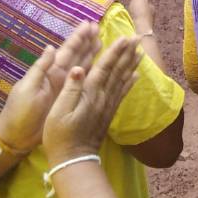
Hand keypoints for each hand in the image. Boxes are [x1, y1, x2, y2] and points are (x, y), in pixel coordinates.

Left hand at [0, 22, 100, 153]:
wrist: (17, 136)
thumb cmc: (20, 111)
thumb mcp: (27, 88)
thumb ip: (40, 68)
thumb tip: (51, 47)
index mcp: (49, 72)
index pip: (66, 50)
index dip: (77, 38)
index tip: (88, 24)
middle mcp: (59, 76)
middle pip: (77, 55)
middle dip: (88, 41)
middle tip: (99, 28)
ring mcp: (65, 88)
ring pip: (82, 66)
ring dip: (92, 54)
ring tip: (102, 41)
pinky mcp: (69, 100)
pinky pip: (83, 83)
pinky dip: (92, 74)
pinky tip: (101, 68)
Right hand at [41, 34, 141, 163]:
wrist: (74, 160)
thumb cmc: (59, 136)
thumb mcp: (58, 112)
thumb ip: (69, 89)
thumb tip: (78, 68)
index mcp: (89, 94)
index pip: (105, 68)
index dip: (114, 52)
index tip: (124, 37)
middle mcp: (103, 97)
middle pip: (117, 71)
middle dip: (127, 53)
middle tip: (137, 37)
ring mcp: (107, 105)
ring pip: (122, 80)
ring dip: (131, 64)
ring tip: (140, 50)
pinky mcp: (108, 113)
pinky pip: (122, 94)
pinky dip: (130, 82)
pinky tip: (136, 75)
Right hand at [118, 0, 154, 35]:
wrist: (141, 30)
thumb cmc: (141, 13)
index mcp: (151, 8)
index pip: (144, 2)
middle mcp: (149, 16)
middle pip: (142, 11)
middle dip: (136, 9)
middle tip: (127, 8)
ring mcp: (145, 25)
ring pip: (139, 19)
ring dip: (133, 17)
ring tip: (124, 16)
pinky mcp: (139, 31)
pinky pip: (134, 25)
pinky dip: (130, 23)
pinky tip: (125, 24)